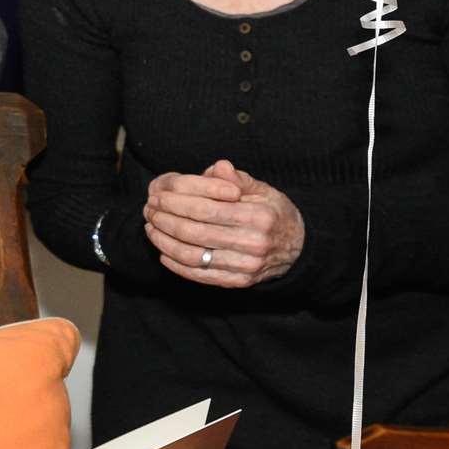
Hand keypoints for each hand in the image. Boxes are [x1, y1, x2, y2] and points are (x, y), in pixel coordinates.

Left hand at [143, 160, 304, 286]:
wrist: (298, 248)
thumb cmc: (274, 214)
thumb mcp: (264, 190)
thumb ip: (238, 179)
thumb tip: (218, 167)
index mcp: (258, 217)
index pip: (206, 209)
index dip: (176, 203)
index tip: (157, 196)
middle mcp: (253, 244)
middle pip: (195, 232)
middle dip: (165, 220)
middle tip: (149, 211)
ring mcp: (246, 266)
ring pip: (193, 256)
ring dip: (165, 243)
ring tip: (151, 229)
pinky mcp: (239, 282)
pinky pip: (200, 275)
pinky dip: (177, 265)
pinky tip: (163, 251)